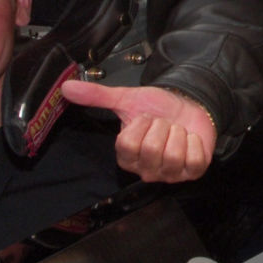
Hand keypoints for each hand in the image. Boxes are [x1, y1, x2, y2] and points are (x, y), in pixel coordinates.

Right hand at [62, 78, 217, 182]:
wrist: (187, 104)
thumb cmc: (157, 107)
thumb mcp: (127, 99)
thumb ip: (96, 96)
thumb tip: (66, 88)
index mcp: (127, 156)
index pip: (128, 144)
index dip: (141, 125)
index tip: (146, 119)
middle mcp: (146, 170)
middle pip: (152, 149)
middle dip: (162, 127)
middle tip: (163, 124)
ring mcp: (169, 174)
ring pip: (173, 155)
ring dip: (179, 133)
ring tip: (176, 131)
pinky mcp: (192, 172)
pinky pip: (194, 160)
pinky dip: (195, 143)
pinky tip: (190, 139)